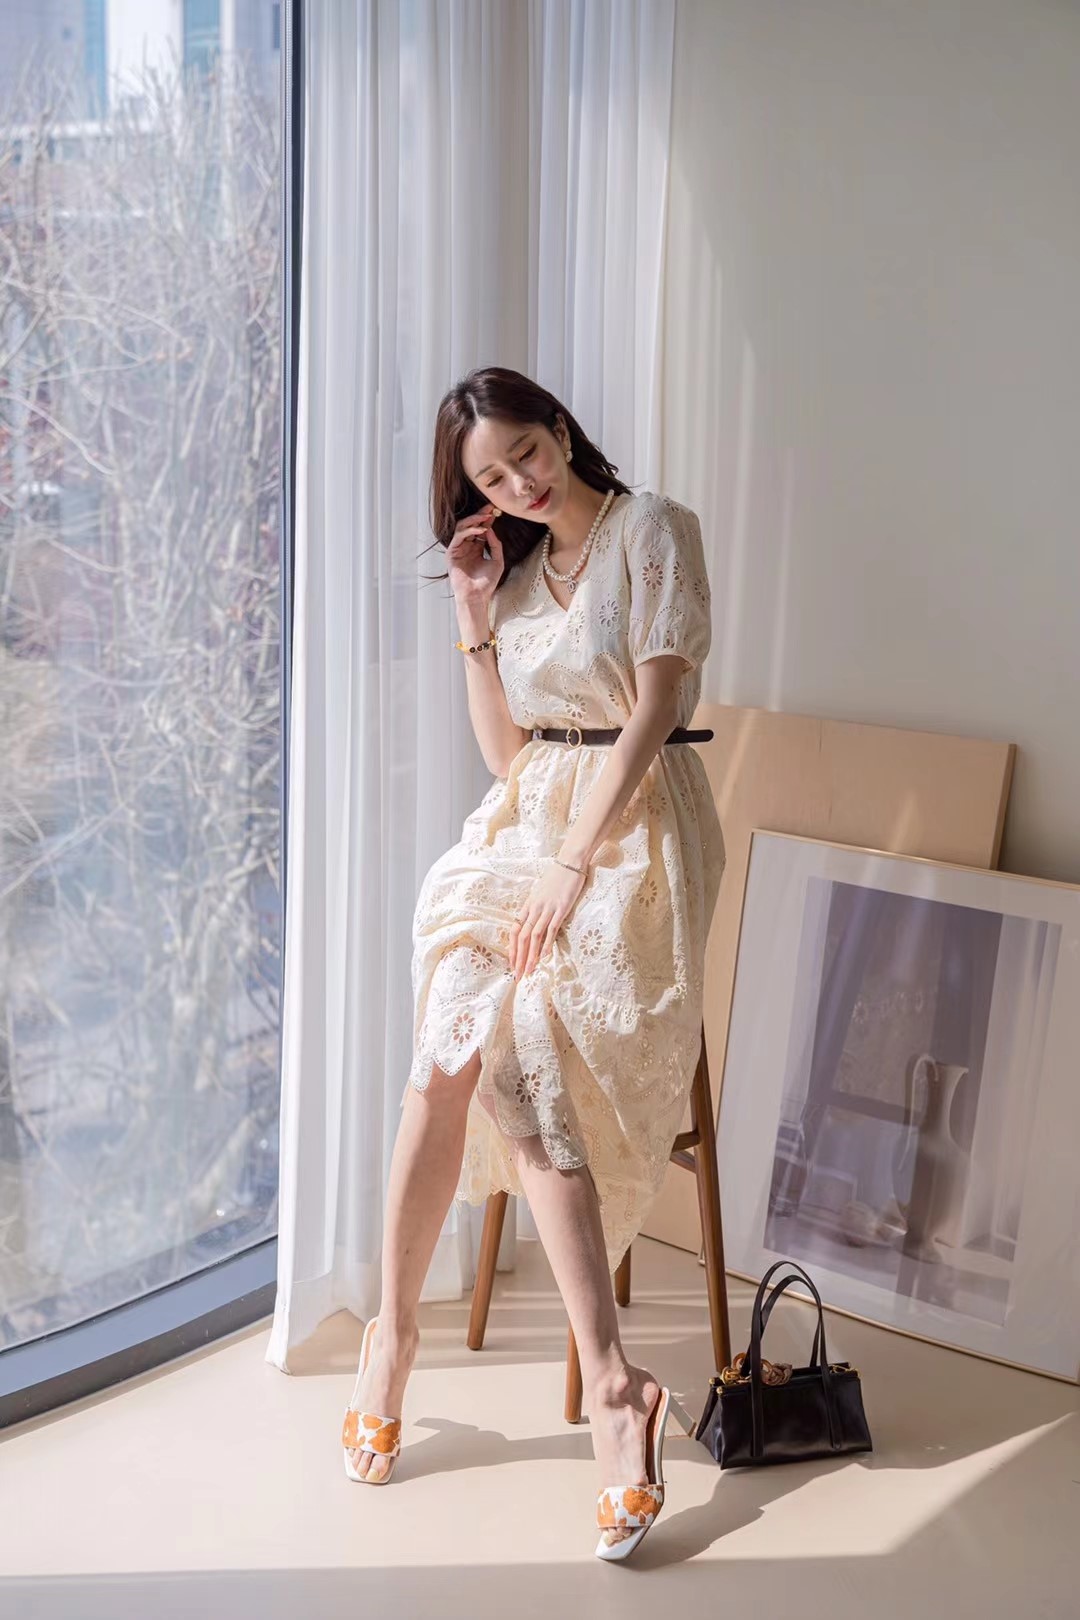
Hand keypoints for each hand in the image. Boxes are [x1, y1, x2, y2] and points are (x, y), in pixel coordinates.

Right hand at [446, 501, 503, 603]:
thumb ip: (495, 544)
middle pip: (471, 525)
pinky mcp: (452, 553)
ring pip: (463, 527)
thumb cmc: (487, 583)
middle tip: (490, 508)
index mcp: (476, 548)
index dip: (487, 519)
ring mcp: (458, 549)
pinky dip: (470, 531)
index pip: (480, 529)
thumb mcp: (497, 560)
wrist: (477, 596)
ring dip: (474, 520)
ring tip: (486, 517)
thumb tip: (490, 529)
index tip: (495, 510)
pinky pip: (459, 536)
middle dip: (480, 514)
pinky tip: (481, 530)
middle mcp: (466, 547)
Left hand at [509, 858, 586, 978]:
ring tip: (529, 971)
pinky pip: (551, 929)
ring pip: (534, 936)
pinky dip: (547, 944)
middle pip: (522, 937)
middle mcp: (534, 908)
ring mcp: (547, 908)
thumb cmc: (557, 878)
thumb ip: (537, 908)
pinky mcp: (560, 908)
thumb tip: (535, 924)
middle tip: (518, 975)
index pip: (515, 930)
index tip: (512, 964)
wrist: (570, 862)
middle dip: (519, 958)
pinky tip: (545, 956)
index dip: (512, 948)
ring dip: (530, 955)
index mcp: (528, 905)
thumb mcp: (542, 893)